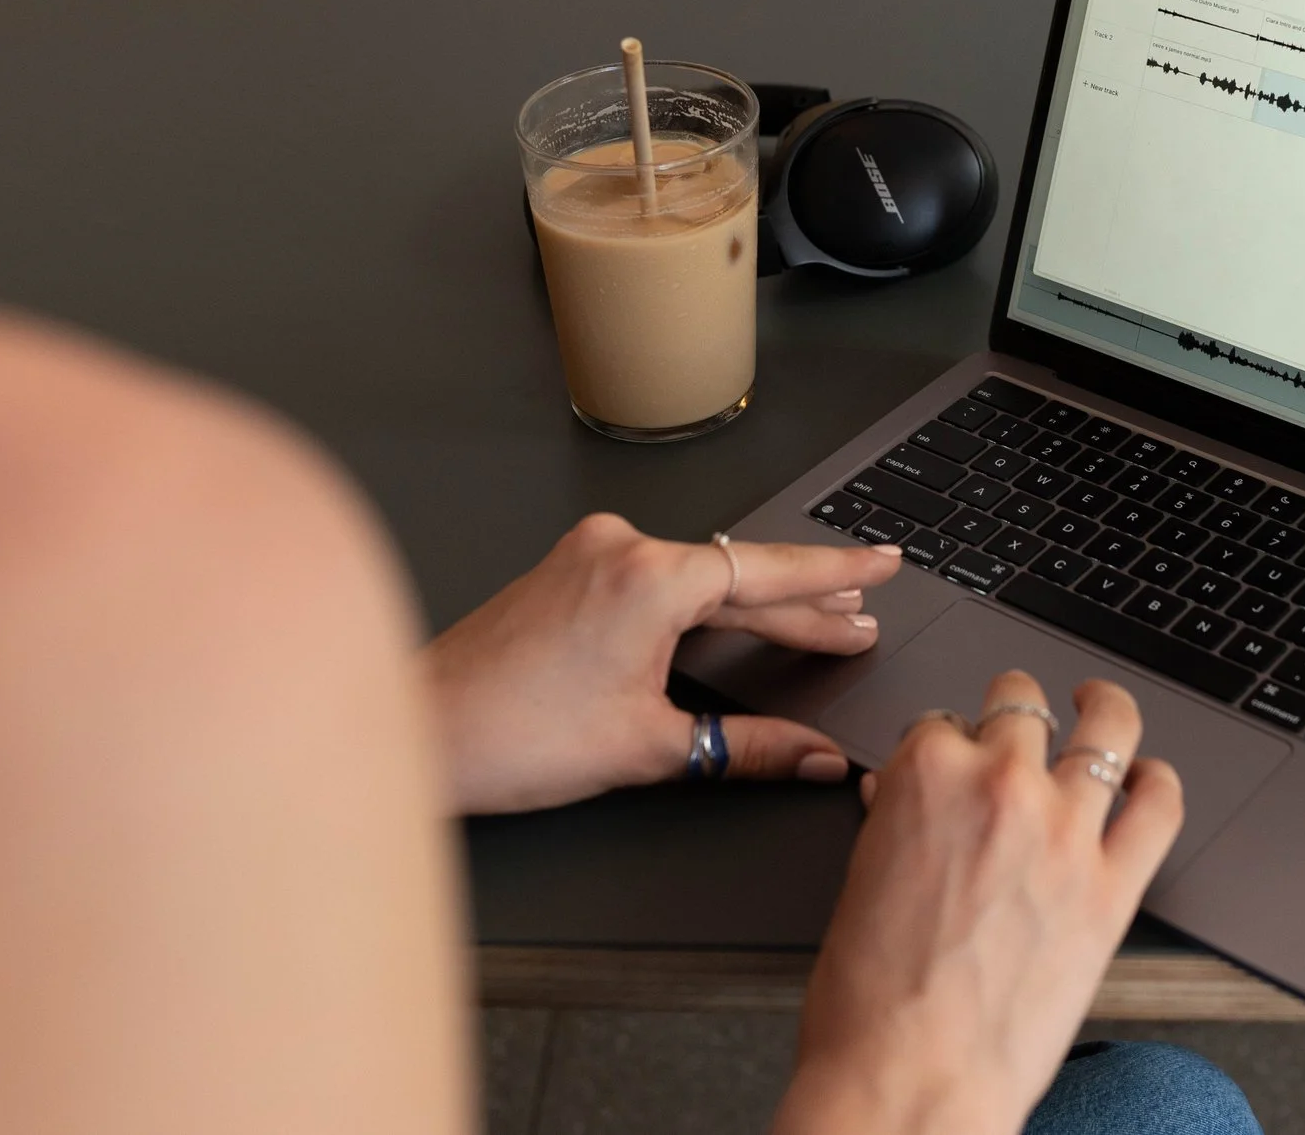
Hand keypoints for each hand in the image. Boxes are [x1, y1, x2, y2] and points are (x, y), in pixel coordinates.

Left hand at [423, 513, 900, 813]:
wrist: (423, 732)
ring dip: (754, 604)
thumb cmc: (512, 737)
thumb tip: (810, 756)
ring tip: (817, 622)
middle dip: (806, 601)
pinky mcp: (570, 570)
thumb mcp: (650, 747)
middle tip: (862, 617)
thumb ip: (746, 746)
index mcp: (647, 578)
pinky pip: (658, 579)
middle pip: (738, 576)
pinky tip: (732, 621)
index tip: (881, 563)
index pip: (768, 570)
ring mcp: (590, 553)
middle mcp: (619, 548)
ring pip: (698, 578)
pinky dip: (702, 604)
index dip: (835, 571)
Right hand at [775, 672, 1185, 1134]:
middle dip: (1013, 715)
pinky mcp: (1114, 887)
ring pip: (1106, 727)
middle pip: (1020, 708)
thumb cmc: (870, 1001)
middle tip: (1015, 731)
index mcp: (926, 773)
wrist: (912, 1081)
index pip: (942, 721)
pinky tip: (1148, 779)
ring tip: (1097, 709)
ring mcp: (1066, 832)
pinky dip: (1159, 782)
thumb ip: (893, 820)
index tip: (951, 760)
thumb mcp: (861, 881)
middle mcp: (1001, 785)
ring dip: (1099, 711)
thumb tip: (902, 797)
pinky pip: (1159, 807)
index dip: (947, 743)